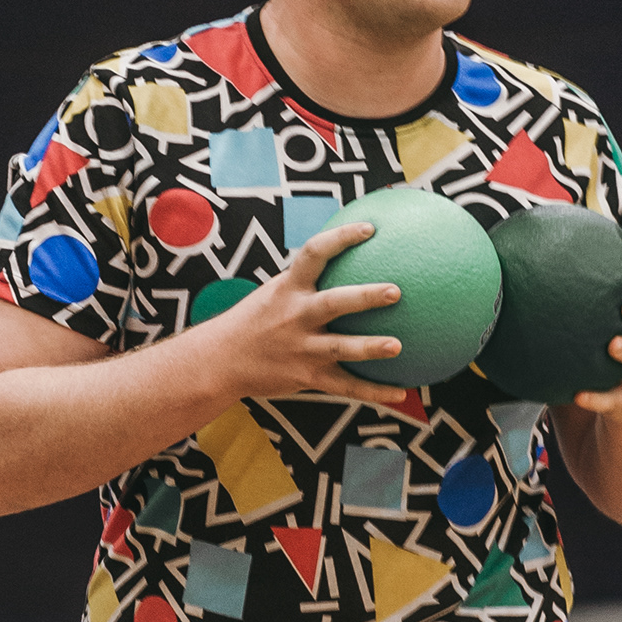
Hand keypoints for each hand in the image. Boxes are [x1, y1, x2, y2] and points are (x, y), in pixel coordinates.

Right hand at [198, 218, 406, 404]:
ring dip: (369, 347)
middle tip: (395, 291)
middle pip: (334, 303)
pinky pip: (345, 386)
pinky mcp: (307, 376)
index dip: (341, 238)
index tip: (370, 228)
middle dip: (364, 297)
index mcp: (288, 288)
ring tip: (397, 346)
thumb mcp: (274, 291)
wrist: (220, 361)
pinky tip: (401, 393)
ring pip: (340, 348)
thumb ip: (305, 278)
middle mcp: (296, 316)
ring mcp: (302, 348)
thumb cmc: (254, 321)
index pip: (314, 253)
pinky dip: (374, 391)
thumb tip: (346, 256)